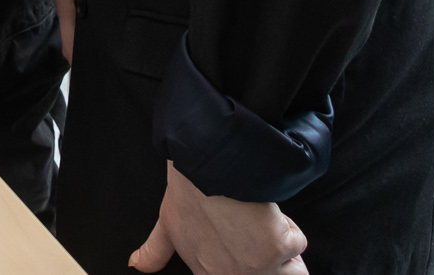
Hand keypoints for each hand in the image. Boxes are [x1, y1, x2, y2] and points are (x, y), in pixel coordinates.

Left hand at [132, 162, 307, 274]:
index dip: (256, 263)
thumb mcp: (166, 225)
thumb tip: (135, 265)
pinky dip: (286, 224)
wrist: (204, 168)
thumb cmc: (187, 193)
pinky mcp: (277, 249)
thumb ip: (154, 252)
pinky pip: (298, 242)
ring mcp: (257, 268)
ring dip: (285, 244)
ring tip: (262, 219)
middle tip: (262, 234)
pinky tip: (263, 207)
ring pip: (295, 268)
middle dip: (276, 259)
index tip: (252, 249)